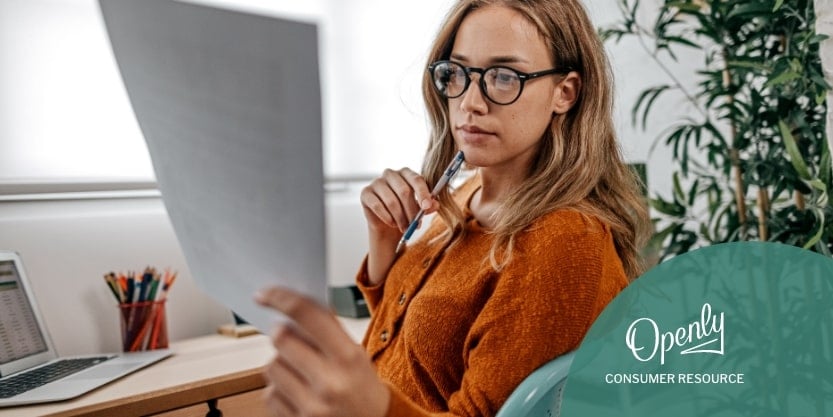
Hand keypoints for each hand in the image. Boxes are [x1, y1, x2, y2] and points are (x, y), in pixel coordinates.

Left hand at [255, 287, 389, 416]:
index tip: (265, 294)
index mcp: (348, 357)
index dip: (281, 298)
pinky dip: (278, 388)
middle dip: (281, 333)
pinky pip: (270, 393)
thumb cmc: (361, 385)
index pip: (307, 314)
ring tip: (299, 369)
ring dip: (280, 362)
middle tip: (290, 336)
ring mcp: (312, 406)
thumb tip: (288, 308)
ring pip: (271, 366)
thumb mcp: (355, 353)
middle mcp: (330, 382)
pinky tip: (297, 390)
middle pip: (281, 339)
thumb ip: (326, 331)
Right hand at [360, 168, 438, 283]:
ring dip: (400, 218)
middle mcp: (390, 174)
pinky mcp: (366, 193)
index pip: (416, 179)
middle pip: (404, 191)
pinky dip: (387, 217)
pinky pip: (378, 206)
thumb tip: (435, 204)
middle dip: (411, 211)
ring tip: (405, 228)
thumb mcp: (420, 209)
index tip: (427, 207)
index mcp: (406, 172)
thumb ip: (428, 205)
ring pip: (392, 201)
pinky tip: (392, 223)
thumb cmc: (406, 211)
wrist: (388, 224)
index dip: (423, 193)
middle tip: (416, 225)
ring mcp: (376, 182)